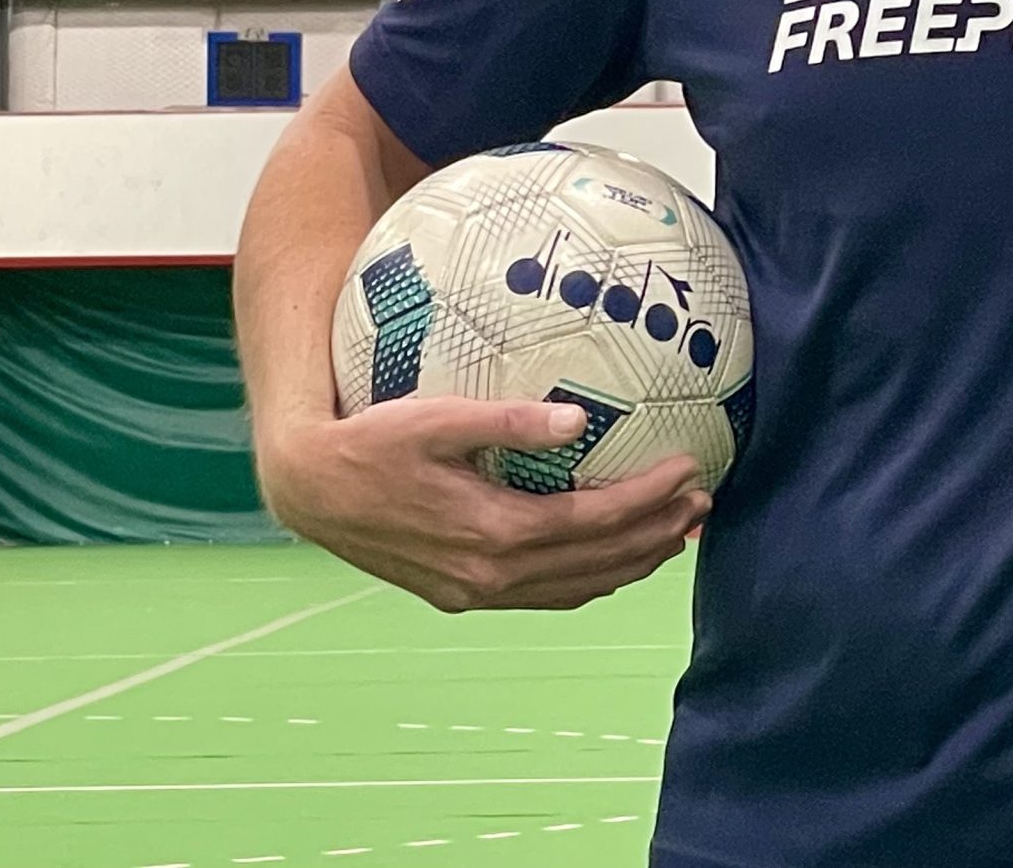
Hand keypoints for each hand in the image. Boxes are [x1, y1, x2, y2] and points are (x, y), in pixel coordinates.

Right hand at [257, 397, 710, 612]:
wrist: (311, 491)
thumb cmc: (371, 440)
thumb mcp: (436, 417)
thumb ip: (509, 420)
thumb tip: (578, 419)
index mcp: (491, 532)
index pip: (593, 522)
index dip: (647, 500)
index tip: (690, 471)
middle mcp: (490, 575)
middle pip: (596, 564)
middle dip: (656, 536)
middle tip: (702, 504)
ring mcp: (476, 592)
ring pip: (575, 588)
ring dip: (630, 564)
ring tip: (675, 534)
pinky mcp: (461, 594)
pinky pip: (543, 595)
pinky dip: (588, 579)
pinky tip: (610, 559)